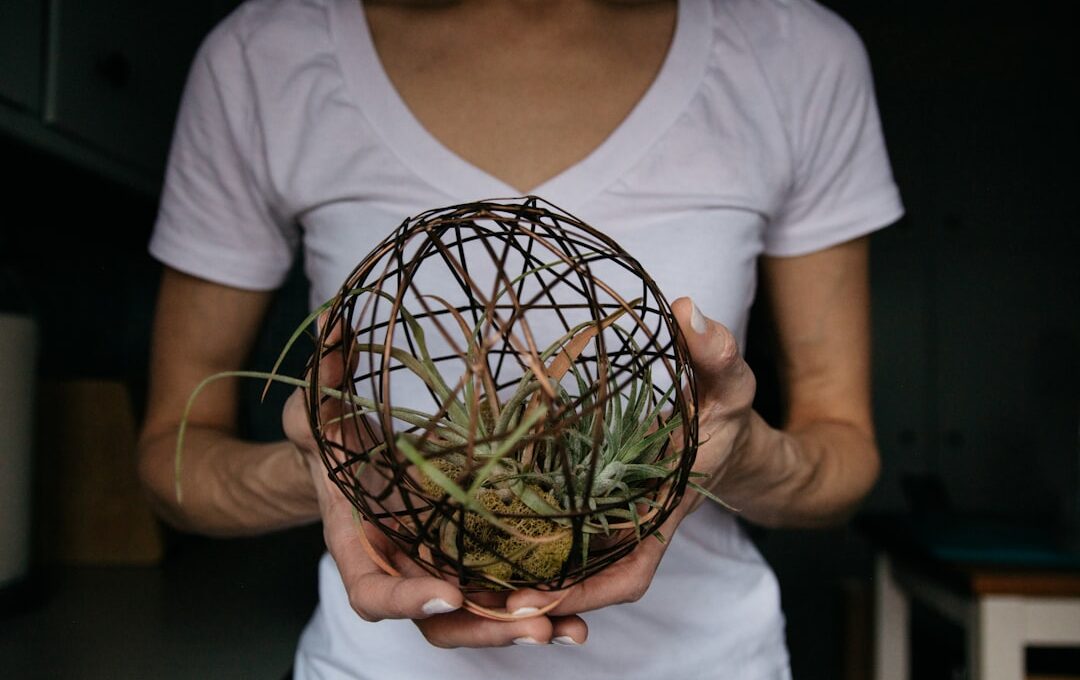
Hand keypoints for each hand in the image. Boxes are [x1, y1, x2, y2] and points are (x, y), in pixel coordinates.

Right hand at [281, 319, 587, 647]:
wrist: (350, 461)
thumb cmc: (331, 439)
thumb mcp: (320, 407)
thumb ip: (323, 375)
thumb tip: (333, 320)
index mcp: (358, 547)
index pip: (371, 592)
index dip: (404, 599)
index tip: (443, 592)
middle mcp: (400, 570)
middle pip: (437, 622)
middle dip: (483, 628)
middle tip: (534, 623)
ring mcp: (436, 570)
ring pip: (475, 617)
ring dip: (520, 627)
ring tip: (569, 629)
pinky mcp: (468, 561)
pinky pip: (500, 592)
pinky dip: (536, 609)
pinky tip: (578, 617)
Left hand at [504, 296, 756, 617]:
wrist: (721, 428)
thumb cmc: (728, 412)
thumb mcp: (731, 382)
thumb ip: (717, 352)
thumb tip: (685, 309)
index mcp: (664, 516)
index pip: (630, 574)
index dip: (585, 592)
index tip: (536, 599)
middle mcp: (630, 526)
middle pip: (583, 580)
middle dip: (535, 594)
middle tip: (473, 596)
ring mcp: (607, 515)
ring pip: (562, 558)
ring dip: (518, 569)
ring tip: (458, 574)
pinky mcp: (589, 499)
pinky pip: (554, 526)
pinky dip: (521, 533)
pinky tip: (473, 524)